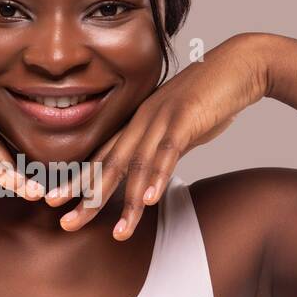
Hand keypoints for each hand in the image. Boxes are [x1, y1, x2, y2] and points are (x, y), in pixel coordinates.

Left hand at [44, 32, 268, 237]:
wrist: (240, 63)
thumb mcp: (180, 129)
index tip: (55, 203)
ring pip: (137, 165)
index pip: (102, 157)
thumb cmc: (212, 97)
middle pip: (109, 164)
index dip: (78, 181)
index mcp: (138, 123)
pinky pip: (169, 151)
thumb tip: (151, 177)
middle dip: (86, 196)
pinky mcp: (186, 118)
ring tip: (118, 233)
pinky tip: (151, 200)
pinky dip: (159, 176)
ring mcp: (161, 119)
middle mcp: (143, 121)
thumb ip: (162, 151)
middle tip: (66, 223)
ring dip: (127, 202)